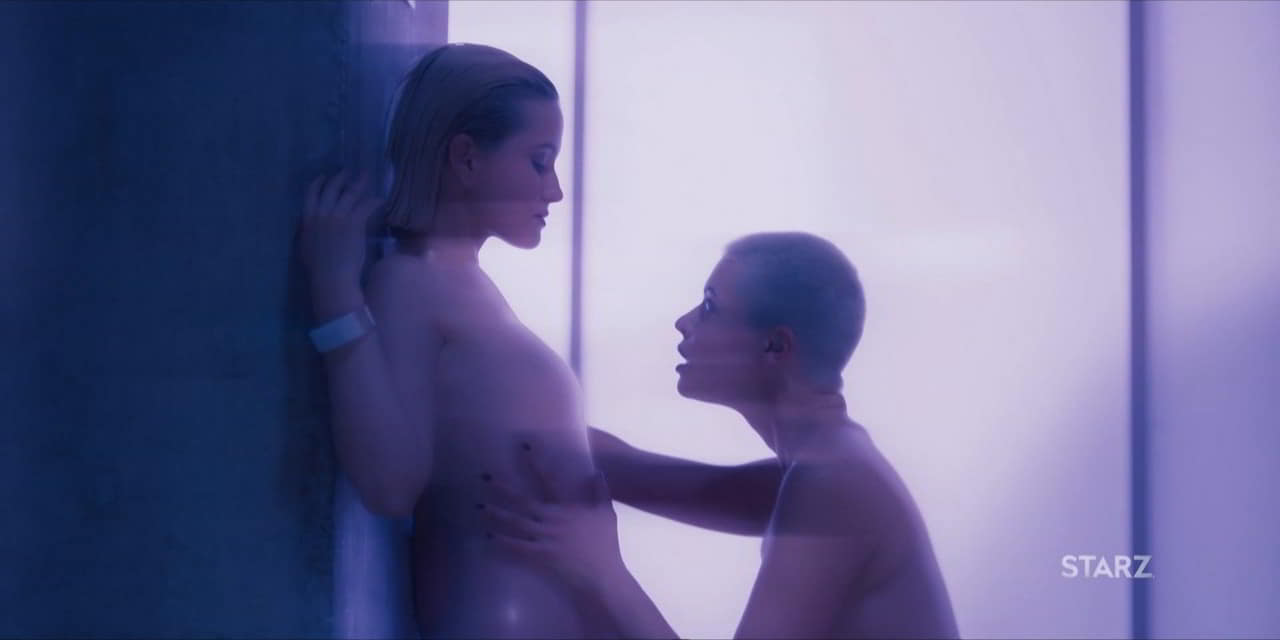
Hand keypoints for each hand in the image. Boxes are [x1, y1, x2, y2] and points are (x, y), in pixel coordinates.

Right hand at [297, 169, 383, 288]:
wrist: (331, 277)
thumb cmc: (317, 268)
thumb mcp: (304, 246)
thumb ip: (305, 232)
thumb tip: (305, 224)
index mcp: (307, 219)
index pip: (311, 194)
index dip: (318, 183)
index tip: (324, 176)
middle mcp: (322, 214)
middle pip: (331, 189)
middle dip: (339, 177)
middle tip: (347, 170)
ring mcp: (339, 217)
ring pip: (350, 194)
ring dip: (359, 182)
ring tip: (366, 175)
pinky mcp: (354, 224)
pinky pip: (365, 206)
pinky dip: (374, 200)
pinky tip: (380, 198)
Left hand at [481, 443, 624, 591]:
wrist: (603, 574)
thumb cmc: (606, 545)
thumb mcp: (606, 514)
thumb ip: (600, 492)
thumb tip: (597, 471)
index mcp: (566, 507)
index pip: (549, 479)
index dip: (537, 462)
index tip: (524, 447)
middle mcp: (552, 519)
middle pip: (522, 501)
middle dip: (502, 488)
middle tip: (484, 477)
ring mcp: (545, 537)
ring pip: (515, 523)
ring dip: (496, 514)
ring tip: (479, 506)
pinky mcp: (540, 555)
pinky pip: (517, 548)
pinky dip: (502, 542)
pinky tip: (488, 536)